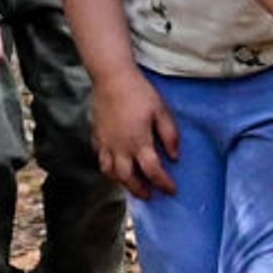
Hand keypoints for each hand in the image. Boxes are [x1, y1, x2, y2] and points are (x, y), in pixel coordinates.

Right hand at [89, 73, 180, 198]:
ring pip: (111, 172)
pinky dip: (109, 168)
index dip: (164, 183)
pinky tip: (116, 167)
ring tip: (132, 185)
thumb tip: (175, 157)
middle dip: (141, 190)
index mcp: (139, 142)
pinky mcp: (97, 136)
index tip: (172, 190)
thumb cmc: (139, 92)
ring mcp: (106, 143)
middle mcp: (120, 147)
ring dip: (122, 183)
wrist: (111, 78)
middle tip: (151, 195)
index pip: (153, 171)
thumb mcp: (162, 111)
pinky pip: (101, 159)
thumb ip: (170, 135)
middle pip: (128, 178)